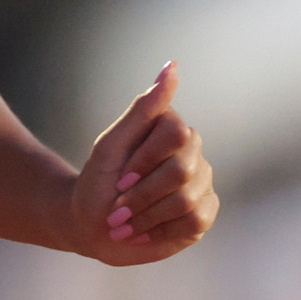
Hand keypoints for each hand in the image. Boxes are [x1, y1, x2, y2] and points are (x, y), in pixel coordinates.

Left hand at [69, 62, 217, 266]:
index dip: (145, 161)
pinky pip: (196, 221)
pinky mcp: (205, 212)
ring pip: (187, 199)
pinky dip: (162, 231)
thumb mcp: (112, 144)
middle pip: (181, 170)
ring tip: (125, 224)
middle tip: (117, 207)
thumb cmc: (99, 181)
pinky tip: (143, 232)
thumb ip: (143, 108)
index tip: (119, 179)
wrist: (95, 225)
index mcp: (170, 127)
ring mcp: (202, 182)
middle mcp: (192, 151)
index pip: (175, 134)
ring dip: (147, 216)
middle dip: (142, 194)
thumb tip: (172, 67)